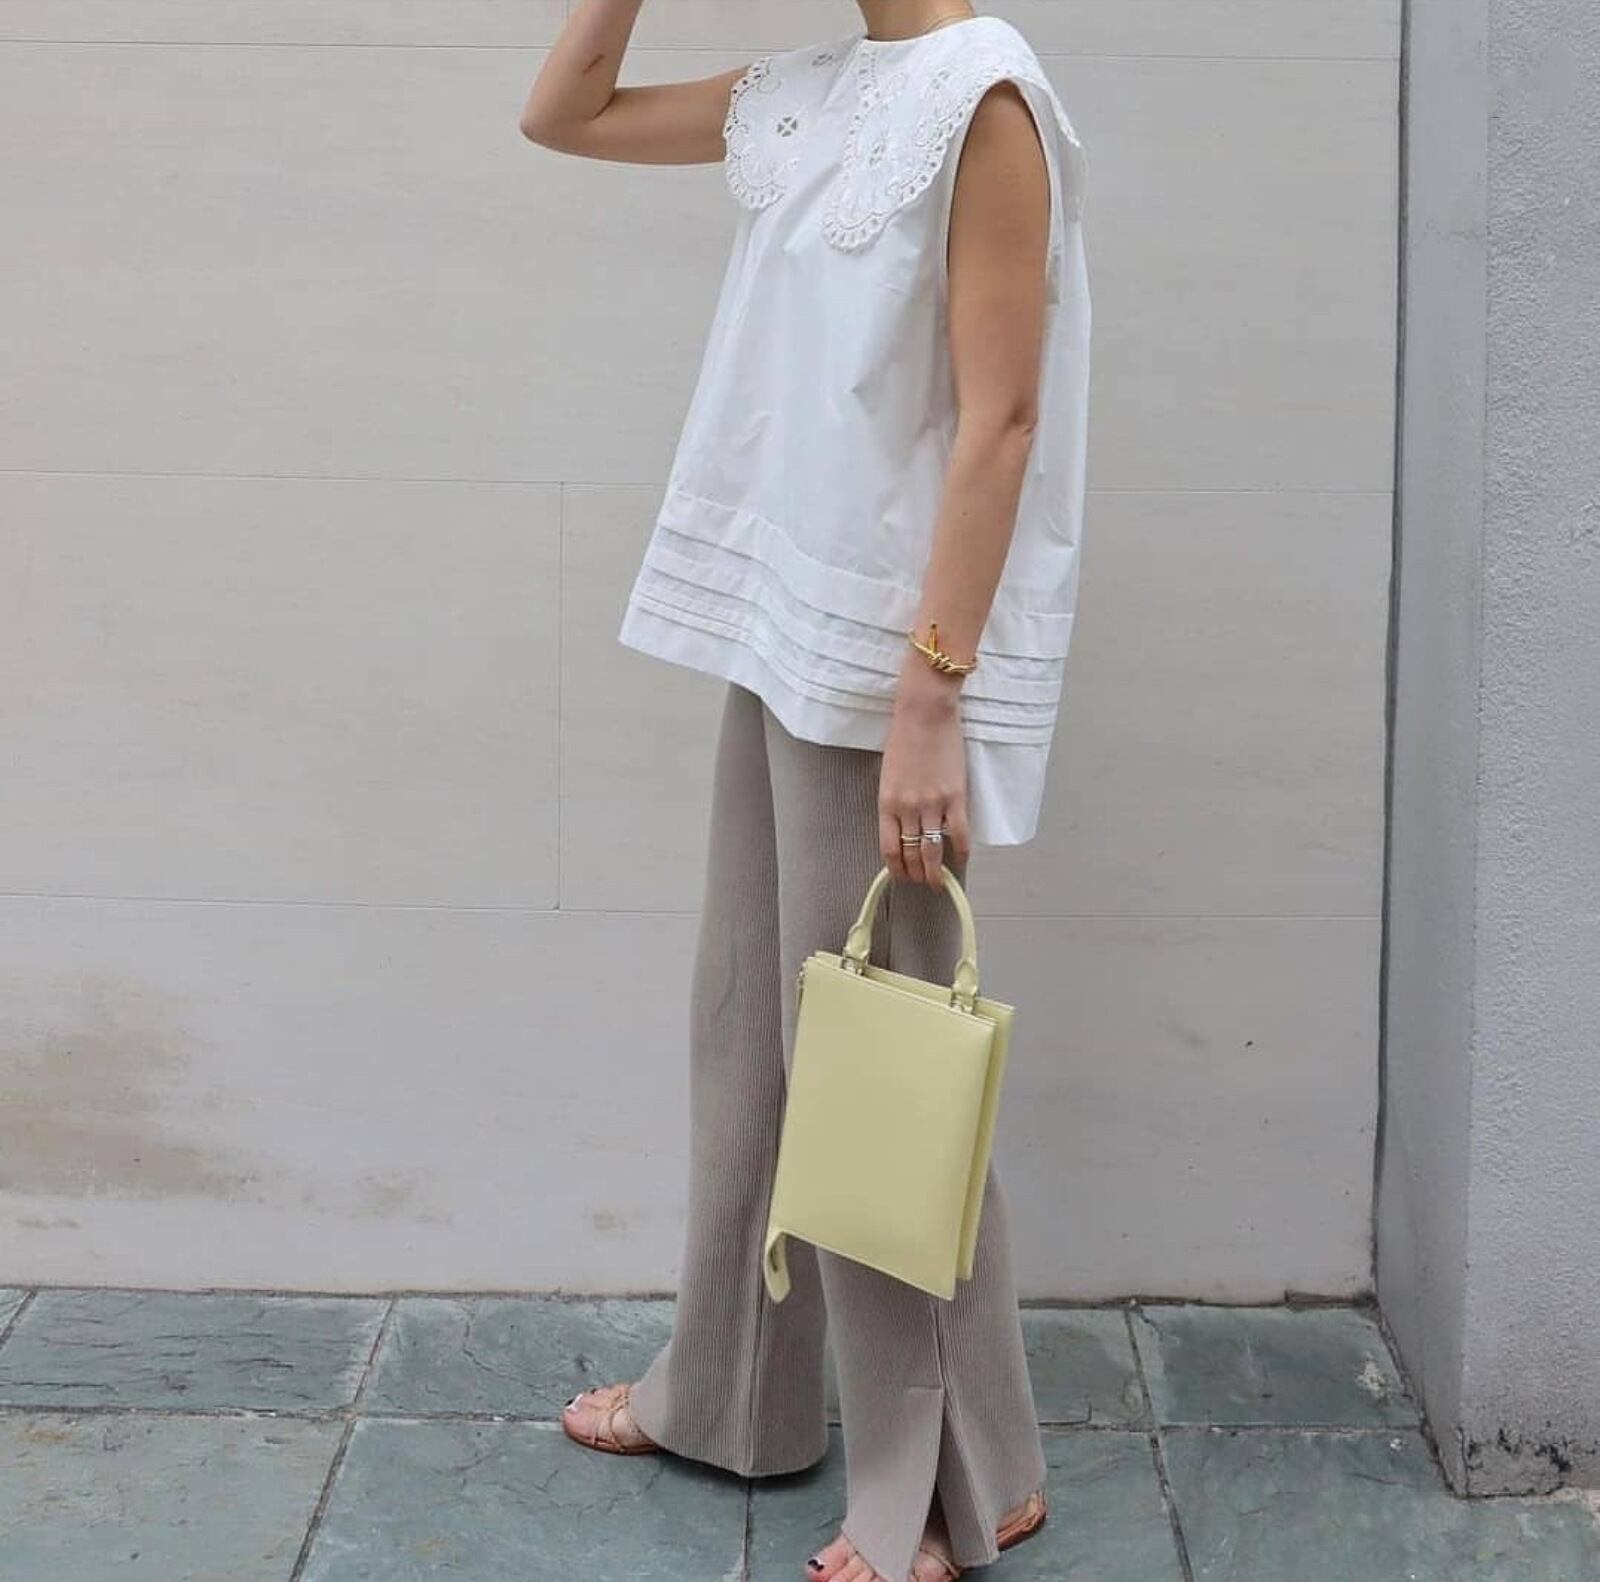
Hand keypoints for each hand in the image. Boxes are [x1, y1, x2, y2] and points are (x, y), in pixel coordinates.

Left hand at [878, 661, 971, 886]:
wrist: (924, 712)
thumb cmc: (903, 736)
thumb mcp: (889, 773)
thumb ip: (896, 800)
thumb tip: (906, 824)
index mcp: (887, 803)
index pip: (889, 848)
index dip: (897, 868)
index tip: (902, 876)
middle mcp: (907, 809)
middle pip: (912, 854)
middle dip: (916, 874)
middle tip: (923, 882)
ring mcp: (932, 804)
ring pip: (934, 851)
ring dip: (936, 872)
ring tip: (939, 882)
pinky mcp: (955, 797)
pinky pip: (960, 834)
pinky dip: (962, 852)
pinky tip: (962, 860)